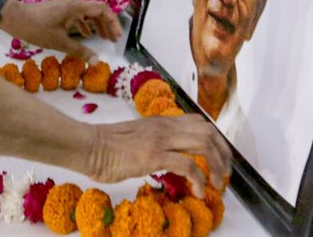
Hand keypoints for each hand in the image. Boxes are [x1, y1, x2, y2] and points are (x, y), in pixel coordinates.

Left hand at [0, 0, 121, 58]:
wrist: (14, 17)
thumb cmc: (36, 28)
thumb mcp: (59, 42)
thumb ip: (79, 51)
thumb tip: (97, 62)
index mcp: (75, 7)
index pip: (102, 9)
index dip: (113, 22)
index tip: (117, 37)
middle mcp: (73, 3)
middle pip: (97, 10)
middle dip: (107, 24)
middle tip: (113, 40)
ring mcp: (65, 6)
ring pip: (87, 13)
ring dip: (97, 25)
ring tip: (104, 38)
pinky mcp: (59, 11)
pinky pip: (78, 16)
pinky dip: (85, 25)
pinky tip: (86, 36)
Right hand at [89, 114, 231, 196]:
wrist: (88, 146)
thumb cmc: (105, 145)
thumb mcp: (136, 137)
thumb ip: (153, 141)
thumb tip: (165, 155)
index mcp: (160, 122)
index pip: (199, 122)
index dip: (215, 141)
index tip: (219, 159)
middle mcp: (165, 126)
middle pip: (208, 132)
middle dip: (224, 154)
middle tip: (224, 174)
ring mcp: (160, 139)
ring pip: (204, 144)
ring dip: (217, 166)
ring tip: (216, 184)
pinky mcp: (154, 155)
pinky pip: (189, 165)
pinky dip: (199, 180)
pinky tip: (198, 192)